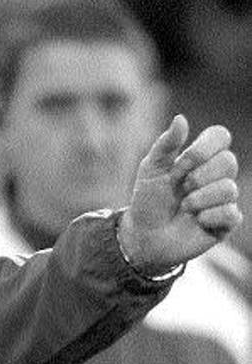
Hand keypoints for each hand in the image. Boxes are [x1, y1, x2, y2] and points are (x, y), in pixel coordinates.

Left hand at [119, 115, 241, 275]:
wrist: (143, 235)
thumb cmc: (147, 200)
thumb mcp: (151, 169)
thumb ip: (166, 144)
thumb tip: (181, 118)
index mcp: (200, 158)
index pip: (220, 136)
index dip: (204, 147)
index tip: (182, 163)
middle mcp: (216, 175)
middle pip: (228, 161)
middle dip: (197, 177)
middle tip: (181, 188)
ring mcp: (222, 198)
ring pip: (229, 189)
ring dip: (198, 199)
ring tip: (184, 207)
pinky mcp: (226, 222)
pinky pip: (231, 213)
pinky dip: (207, 216)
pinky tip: (196, 221)